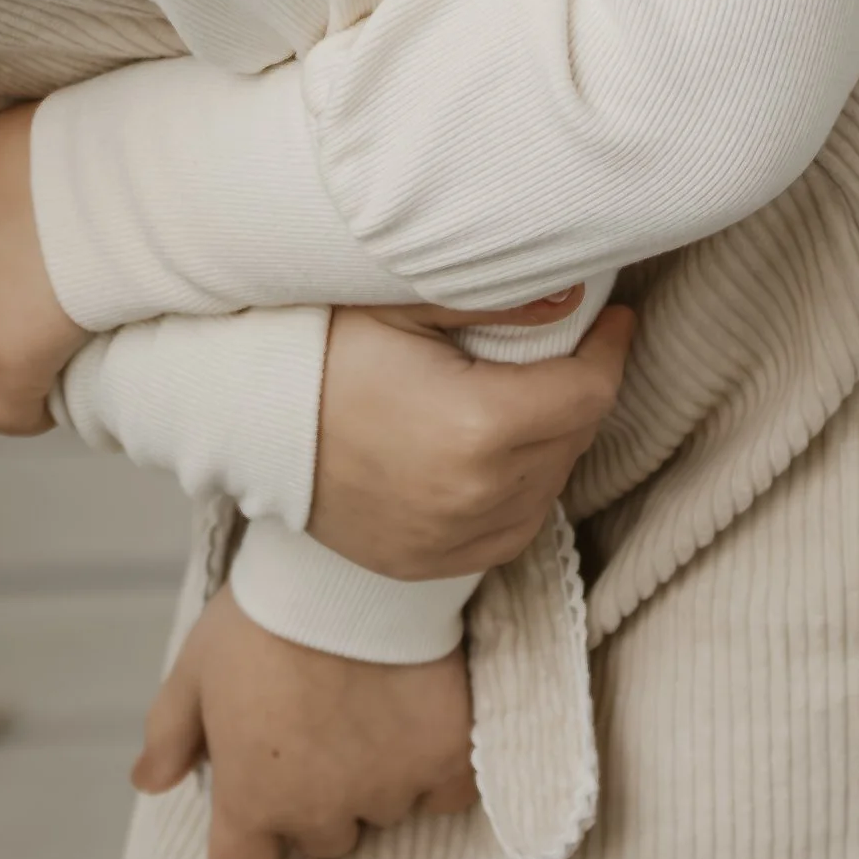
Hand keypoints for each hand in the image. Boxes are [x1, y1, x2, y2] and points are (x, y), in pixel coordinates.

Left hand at [133, 583, 476, 858]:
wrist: (352, 564)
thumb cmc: (263, 615)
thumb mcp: (195, 667)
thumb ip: (169, 733)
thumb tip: (148, 782)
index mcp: (252, 799)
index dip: (245, 852)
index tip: (255, 814)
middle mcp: (321, 811)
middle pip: (319, 837)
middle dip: (315, 797)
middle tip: (317, 726)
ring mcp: (389, 789)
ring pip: (382, 810)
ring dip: (374, 777)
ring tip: (367, 704)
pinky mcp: (446, 760)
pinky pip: (444, 793)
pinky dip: (435, 767)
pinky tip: (418, 716)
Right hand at [307, 301, 635, 580]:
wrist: (246, 423)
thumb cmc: (323, 348)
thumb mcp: (402, 303)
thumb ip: (494, 297)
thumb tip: (576, 294)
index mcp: (477, 425)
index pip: (589, 391)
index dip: (610, 348)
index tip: (612, 316)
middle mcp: (476, 494)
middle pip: (575, 438)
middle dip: (580, 387)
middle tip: (567, 343)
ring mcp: (454, 540)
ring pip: (550, 485)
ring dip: (553, 440)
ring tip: (527, 392)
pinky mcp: (434, 564)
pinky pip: (513, 528)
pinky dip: (520, 488)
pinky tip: (497, 450)